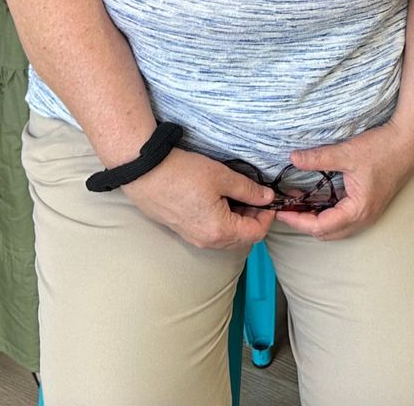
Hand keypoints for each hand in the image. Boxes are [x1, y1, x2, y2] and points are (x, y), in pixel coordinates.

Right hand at [122, 150, 275, 250]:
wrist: (144, 172)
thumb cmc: (182, 173)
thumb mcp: (221, 176)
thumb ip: (249, 190)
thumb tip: (267, 197)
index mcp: (220, 231)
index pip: (256, 233)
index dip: (267, 217)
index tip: (269, 199)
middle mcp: (206, 241)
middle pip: (241, 238)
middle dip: (253, 219)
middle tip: (254, 196)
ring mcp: (192, 237)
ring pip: (225, 236)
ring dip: (236, 220)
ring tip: (236, 195)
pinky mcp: (181, 230)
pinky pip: (209, 232)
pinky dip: (220, 220)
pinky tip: (217, 199)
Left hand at [277, 122, 413, 241]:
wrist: (409, 142)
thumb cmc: (382, 148)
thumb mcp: (347, 153)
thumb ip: (318, 158)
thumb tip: (292, 158)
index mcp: (358, 210)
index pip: (320, 227)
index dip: (297, 221)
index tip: (280, 211)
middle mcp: (364, 218)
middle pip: (327, 233)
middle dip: (304, 223)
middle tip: (286, 208)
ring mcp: (369, 214)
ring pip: (336, 229)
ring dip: (316, 220)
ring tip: (298, 204)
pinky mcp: (370, 206)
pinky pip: (344, 220)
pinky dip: (327, 214)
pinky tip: (317, 199)